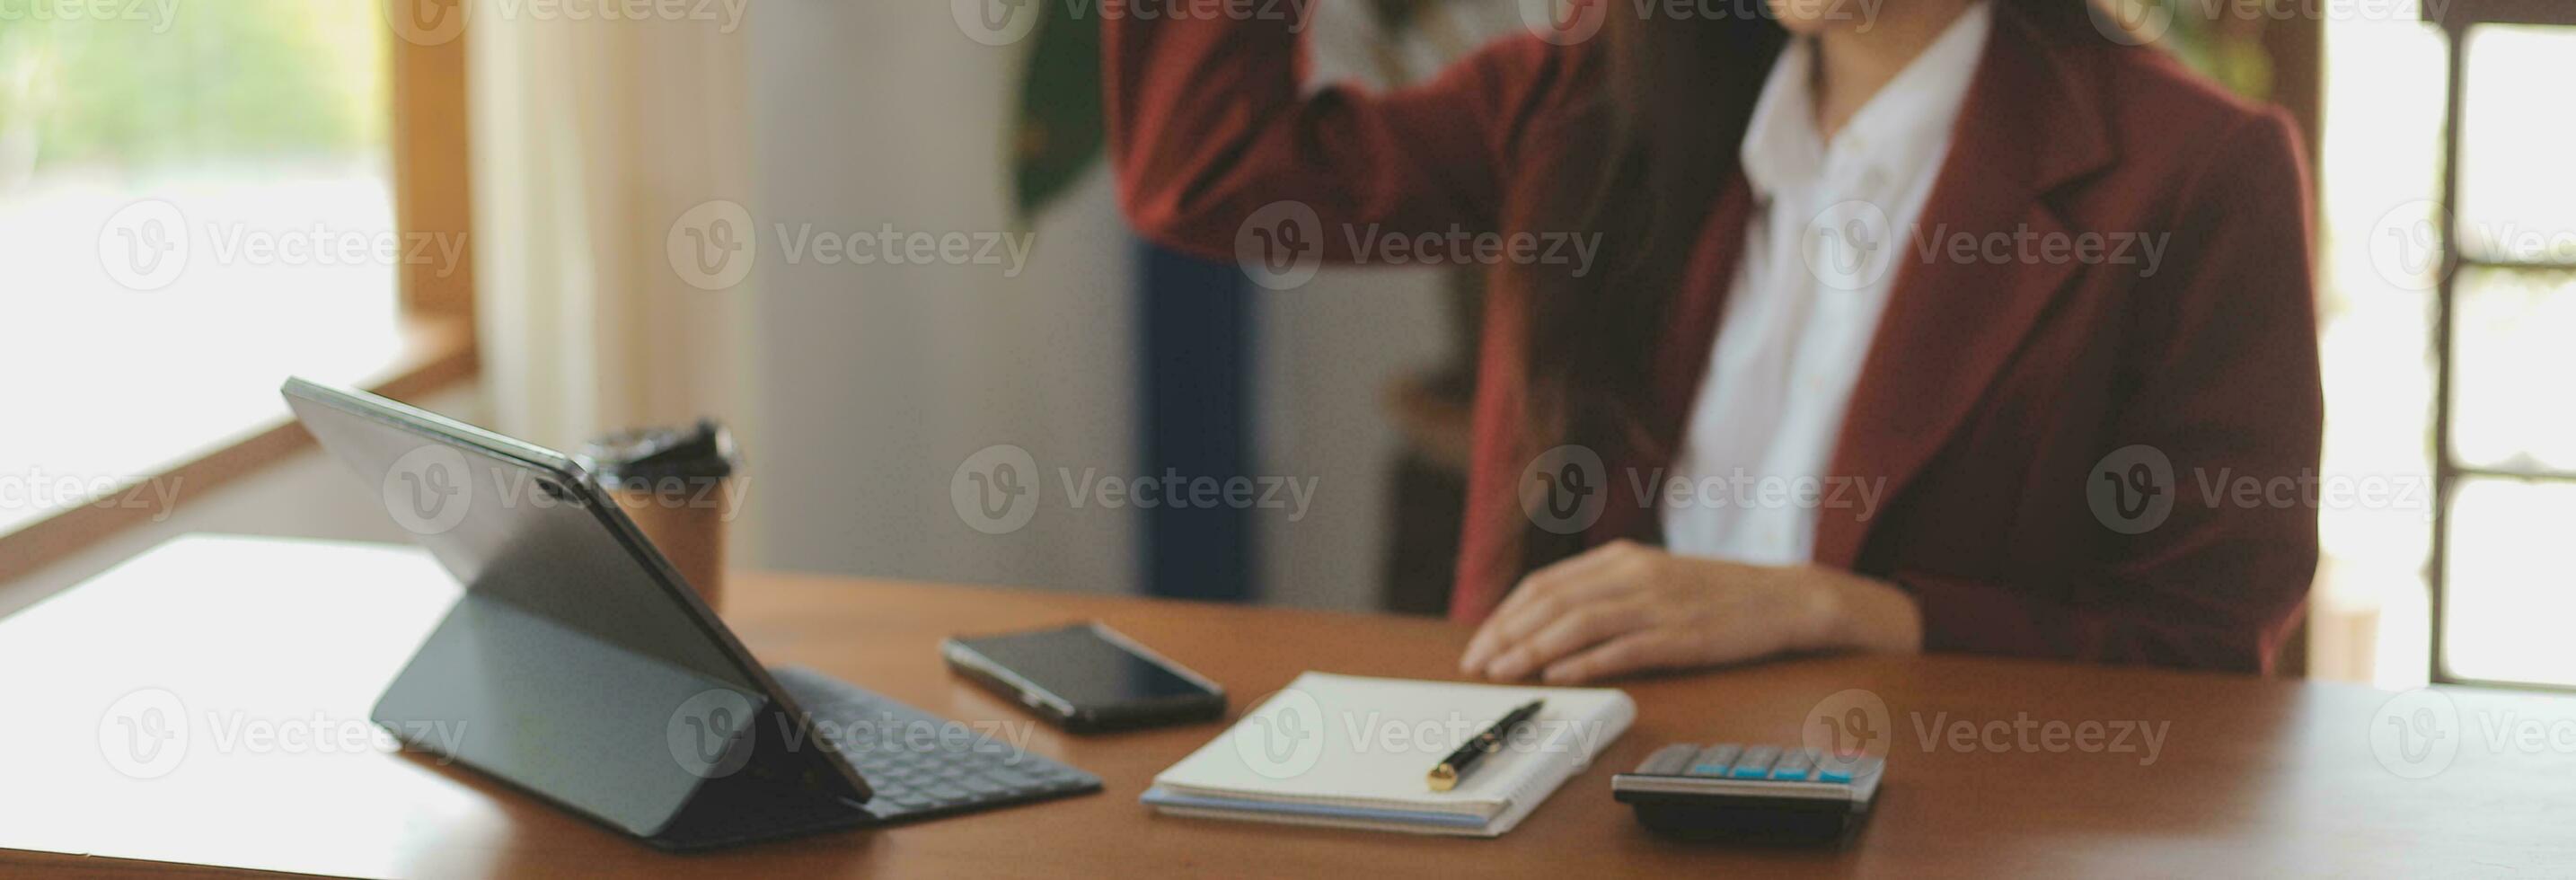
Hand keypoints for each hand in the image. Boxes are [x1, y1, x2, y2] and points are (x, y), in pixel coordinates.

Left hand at [1457, 540, 1922, 683]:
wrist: (1784, 598)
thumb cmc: (1714, 596)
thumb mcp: (1653, 579)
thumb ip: (1604, 593)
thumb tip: (1547, 622)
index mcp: (1622, 559)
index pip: (1546, 585)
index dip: (1505, 615)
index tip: (1480, 643)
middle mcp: (1634, 576)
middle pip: (1553, 603)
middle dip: (1507, 635)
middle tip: (1478, 665)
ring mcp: (1658, 605)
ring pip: (1579, 624)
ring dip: (1533, 650)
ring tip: (1504, 673)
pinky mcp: (1682, 636)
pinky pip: (1624, 649)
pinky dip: (1586, 662)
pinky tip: (1559, 675)